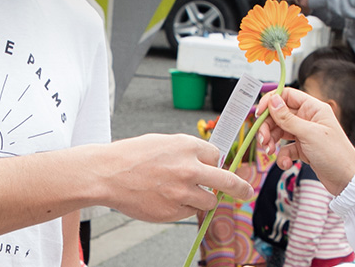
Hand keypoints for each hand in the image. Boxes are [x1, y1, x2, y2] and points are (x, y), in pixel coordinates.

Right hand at [93, 134, 254, 222]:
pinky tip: (164, 198)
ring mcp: (182, 191)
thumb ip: (187, 152)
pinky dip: (182, 207)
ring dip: (203, 199)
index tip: (217, 168)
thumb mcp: (164, 143)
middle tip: (247, 192)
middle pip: (228, 181)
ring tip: (181, 193)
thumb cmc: (132, 156)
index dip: (215, 163)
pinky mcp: (173, 211)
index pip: (217, 156)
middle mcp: (189, 168)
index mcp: (187, 146)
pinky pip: (189, 211)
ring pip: (209, 200)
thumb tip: (208, 162)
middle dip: (241, 188)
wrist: (107, 174)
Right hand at [257, 88, 354, 195]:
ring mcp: (305, 134)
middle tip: (262, 139)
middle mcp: (308, 118)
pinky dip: (282, 155)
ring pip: (280, 131)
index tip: (259, 113)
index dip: (271, 102)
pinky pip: (286, 148)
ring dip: (272, 141)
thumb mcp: (309, 134)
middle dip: (268, 127)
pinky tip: (285, 163)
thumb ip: (288, 118)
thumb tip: (273, 100)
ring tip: (269, 151)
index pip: (287, 95)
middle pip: (279, 115)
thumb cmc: (335, 154)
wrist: (347, 180)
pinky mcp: (303, 149)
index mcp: (313, 108)